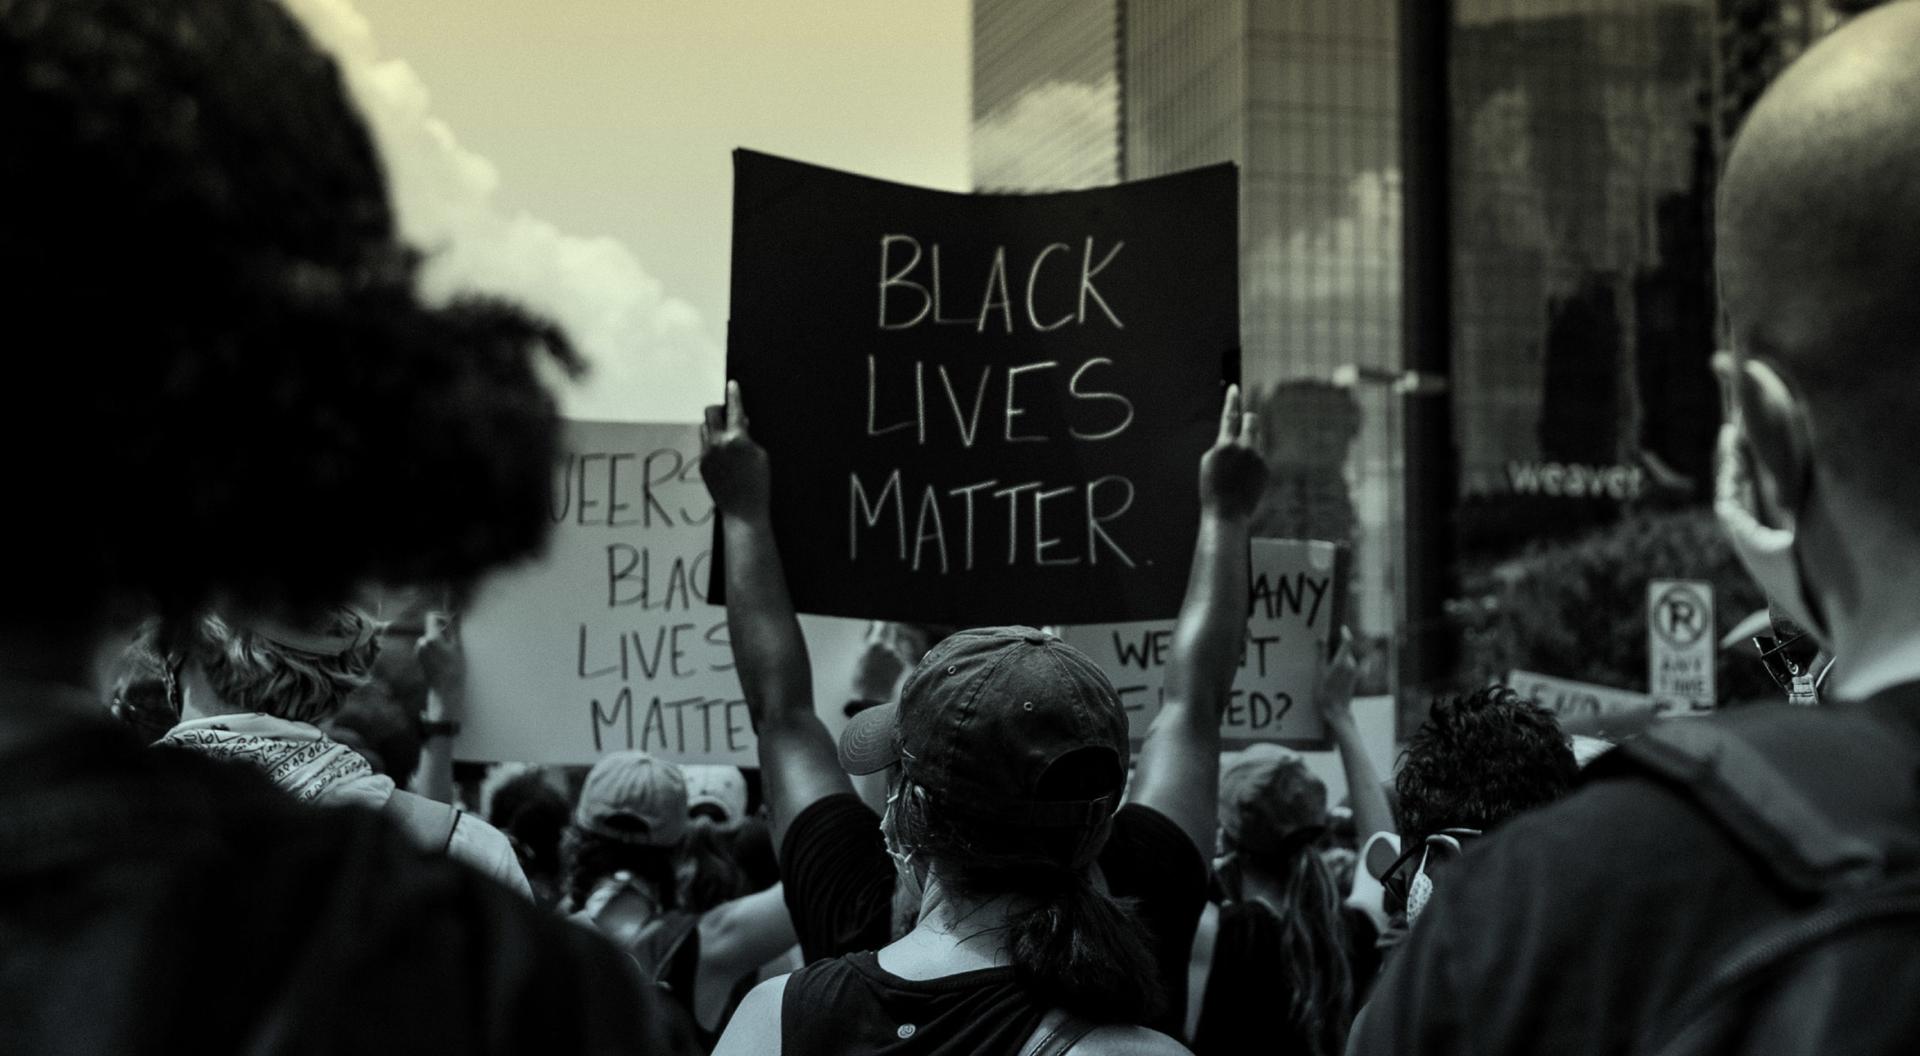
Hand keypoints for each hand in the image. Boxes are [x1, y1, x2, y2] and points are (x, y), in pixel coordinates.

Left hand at [415, 611, 464, 717]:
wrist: (445, 689)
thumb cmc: (454, 668)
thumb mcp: (458, 646)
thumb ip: (455, 628)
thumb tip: (456, 613)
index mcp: (432, 638)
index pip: (431, 617)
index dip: (441, 618)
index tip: (450, 626)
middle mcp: (422, 643)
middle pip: (431, 628)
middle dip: (442, 632)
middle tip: (452, 645)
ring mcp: (419, 651)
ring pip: (429, 638)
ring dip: (438, 641)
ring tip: (448, 655)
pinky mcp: (419, 658)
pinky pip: (427, 647)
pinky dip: (434, 649)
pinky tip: (442, 660)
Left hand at [699, 380, 771, 521]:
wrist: (743, 511)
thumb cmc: (759, 484)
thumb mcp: (761, 455)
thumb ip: (748, 436)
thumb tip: (741, 424)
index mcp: (736, 438)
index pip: (734, 409)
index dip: (734, 394)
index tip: (732, 385)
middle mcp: (717, 443)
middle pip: (710, 412)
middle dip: (719, 408)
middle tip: (728, 412)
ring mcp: (707, 454)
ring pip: (705, 428)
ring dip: (714, 425)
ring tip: (727, 434)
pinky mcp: (701, 464)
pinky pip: (705, 445)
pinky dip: (713, 443)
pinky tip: (724, 454)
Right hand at [849, 622, 912, 701]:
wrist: (871, 697)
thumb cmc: (861, 676)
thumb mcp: (860, 654)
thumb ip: (868, 637)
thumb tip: (874, 624)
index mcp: (875, 643)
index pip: (882, 624)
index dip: (881, 623)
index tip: (879, 623)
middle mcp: (889, 647)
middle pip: (892, 630)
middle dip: (887, 630)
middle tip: (880, 636)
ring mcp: (898, 656)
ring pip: (894, 643)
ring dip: (889, 645)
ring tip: (879, 660)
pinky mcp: (902, 664)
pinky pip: (898, 654)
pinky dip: (893, 656)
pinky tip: (885, 668)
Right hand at [1199, 383, 1267, 518]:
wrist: (1227, 513)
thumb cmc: (1212, 488)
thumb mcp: (1208, 461)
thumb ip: (1221, 444)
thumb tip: (1232, 435)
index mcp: (1225, 445)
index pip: (1230, 415)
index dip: (1232, 399)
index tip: (1234, 388)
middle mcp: (1245, 448)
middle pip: (1251, 419)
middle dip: (1246, 419)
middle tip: (1240, 425)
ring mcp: (1258, 458)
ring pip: (1256, 438)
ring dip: (1248, 441)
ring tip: (1237, 464)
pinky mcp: (1266, 468)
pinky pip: (1259, 454)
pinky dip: (1251, 459)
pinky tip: (1243, 477)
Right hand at [1314, 626, 1358, 726]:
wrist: (1336, 711)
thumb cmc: (1325, 693)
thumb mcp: (1319, 673)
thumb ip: (1322, 655)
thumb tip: (1322, 639)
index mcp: (1342, 662)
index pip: (1347, 643)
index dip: (1346, 635)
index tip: (1343, 629)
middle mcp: (1351, 666)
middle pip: (1347, 651)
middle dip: (1341, 648)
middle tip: (1329, 651)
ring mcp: (1354, 673)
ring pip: (1350, 659)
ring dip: (1344, 657)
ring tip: (1333, 663)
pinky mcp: (1355, 680)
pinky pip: (1357, 667)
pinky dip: (1357, 664)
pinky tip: (1355, 665)